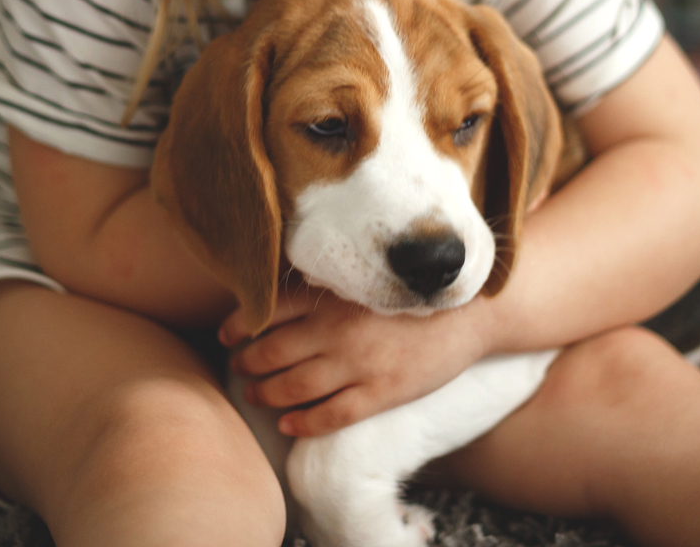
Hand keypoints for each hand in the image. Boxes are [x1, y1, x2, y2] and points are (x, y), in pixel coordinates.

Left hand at [218, 280, 493, 437]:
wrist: (472, 312)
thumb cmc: (415, 290)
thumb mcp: (366, 275)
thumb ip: (327, 284)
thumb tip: (281, 291)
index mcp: (332, 295)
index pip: (267, 311)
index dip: (238, 326)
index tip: (227, 335)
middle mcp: (337, 330)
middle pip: (271, 353)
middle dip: (246, 363)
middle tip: (238, 367)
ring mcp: (359, 364)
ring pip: (294, 387)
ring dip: (266, 394)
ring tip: (255, 395)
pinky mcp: (381, 392)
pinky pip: (331, 416)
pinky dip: (303, 423)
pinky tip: (288, 424)